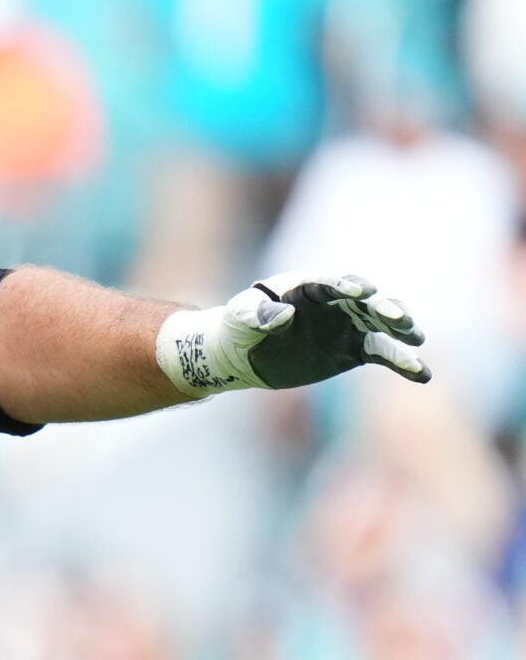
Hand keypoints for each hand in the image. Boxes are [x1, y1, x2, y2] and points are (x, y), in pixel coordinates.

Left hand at [156, 274, 428, 395]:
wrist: (243, 353)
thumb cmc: (238, 326)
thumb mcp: (239, 317)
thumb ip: (258, 313)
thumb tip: (283, 315)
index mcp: (310, 286)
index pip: (335, 284)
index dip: (349, 287)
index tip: (361, 292)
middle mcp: (337, 303)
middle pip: (368, 303)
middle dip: (385, 308)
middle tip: (398, 317)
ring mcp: (349, 326)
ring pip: (383, 328)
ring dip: (402, 332)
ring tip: (416, 342)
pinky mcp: (354, 351)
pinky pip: (383, 354)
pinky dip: (403, 363)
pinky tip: (422, 374)